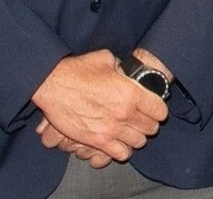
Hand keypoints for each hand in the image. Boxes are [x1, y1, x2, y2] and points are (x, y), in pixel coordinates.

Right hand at [31, 50, 167, 161]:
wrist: (52, 85)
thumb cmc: (76, 70)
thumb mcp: (104, 59)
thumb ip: (121, 67)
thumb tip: (126, 71)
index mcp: (130, 92)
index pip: (160, 110)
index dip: (158, 109)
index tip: (153, 108)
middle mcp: (125, 113)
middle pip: (151, 128)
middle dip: (147, 123)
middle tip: (140, 119)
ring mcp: (112, 130)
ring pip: (138, 143)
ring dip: (135, 137)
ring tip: (128, 131)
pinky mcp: (98, 141)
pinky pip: (121, 154)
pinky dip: (122, 150)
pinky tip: (117, 142)